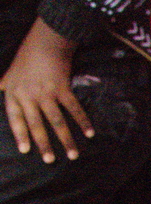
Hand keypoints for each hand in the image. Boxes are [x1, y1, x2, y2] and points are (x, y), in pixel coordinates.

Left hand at [1, 20, 90, 162]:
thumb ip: (5, 85)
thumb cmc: (27, 58)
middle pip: (36, 124)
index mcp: (13, 93)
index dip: (21, 134)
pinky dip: (82, 121)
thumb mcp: (10, 73)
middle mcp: (28, 95)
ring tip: (73, 155)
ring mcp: (46, 92)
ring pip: (56, 120)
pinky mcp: (62, 88)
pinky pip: (73, 109)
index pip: (15, 118)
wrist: (45, 42)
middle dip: (44, 144)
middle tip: (50, 160)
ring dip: (66, 139)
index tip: (25, 150)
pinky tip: (89, 133)